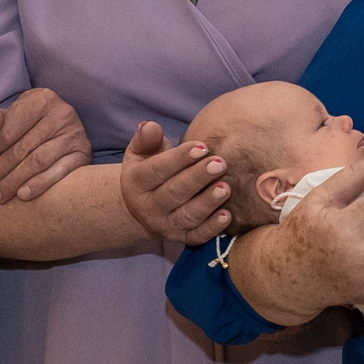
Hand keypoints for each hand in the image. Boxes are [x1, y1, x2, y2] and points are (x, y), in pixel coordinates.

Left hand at [0, 89, 91, 202]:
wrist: (59, 132)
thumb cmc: (25, 125)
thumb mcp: (6, 118)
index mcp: (41, 99)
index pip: (9, 130)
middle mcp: (62, 113)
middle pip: (23, 148)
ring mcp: (75, 134)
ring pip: (38, 161)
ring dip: (14, 181)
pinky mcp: (84, 153)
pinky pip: (60, 172)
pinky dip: (40, 184)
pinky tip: (23, 196)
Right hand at [121, 121, 231, 245]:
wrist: (141, 207)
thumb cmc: (148, 170)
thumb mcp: (140, 153)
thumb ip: (146, 139)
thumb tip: (150, 125)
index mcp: (136, 183)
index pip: (156, 170)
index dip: (179, 158)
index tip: (202, 146)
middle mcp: (149, 207)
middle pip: (173, 193)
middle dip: (198, 178)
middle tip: (220, 164)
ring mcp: (165, 225)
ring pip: (187, 216)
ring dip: (207, 203)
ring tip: (226, 188)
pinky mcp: (181, 238)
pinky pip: (197, 236)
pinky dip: (212, 228)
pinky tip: (227, 215)